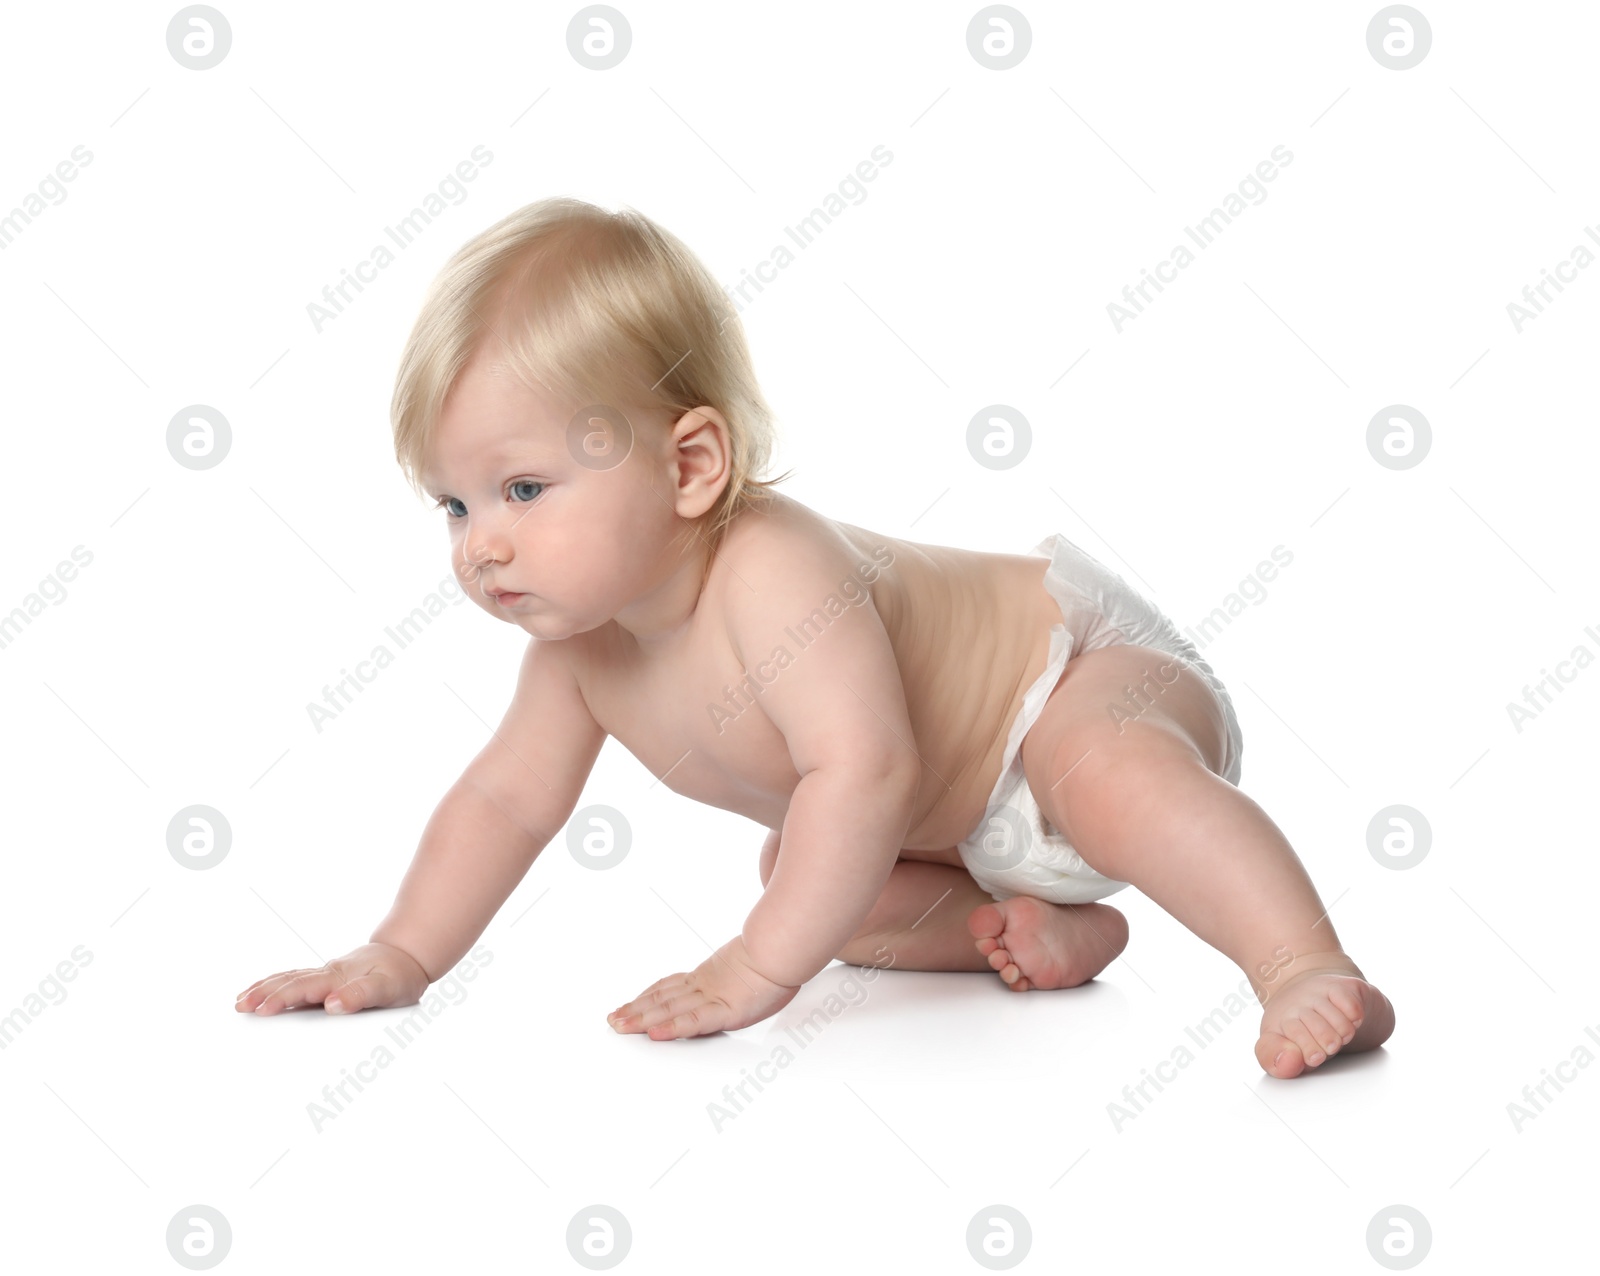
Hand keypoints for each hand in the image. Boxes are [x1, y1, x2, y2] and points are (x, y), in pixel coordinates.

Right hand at [235, 942, 430, 1015]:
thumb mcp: (388, 987)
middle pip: (289, 981)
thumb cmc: (399, 974)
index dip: (282, 998)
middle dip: (262, 993)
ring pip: (289, 978)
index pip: (304, 988)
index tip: (261, 1009)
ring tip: (241, 1000)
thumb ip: (360, 995)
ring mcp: (326, 975)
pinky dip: (278, 984)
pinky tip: (267, 990)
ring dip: (264, 988)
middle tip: (239, 1006)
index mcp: (338, 977)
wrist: (408, 955)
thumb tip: (331, 1005)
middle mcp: (328, 974)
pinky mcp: (328, 978)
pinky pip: (297, 979)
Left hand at [608, 934, 801, 1039]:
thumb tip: (733, 967)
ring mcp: (712, 998)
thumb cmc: (775, 955)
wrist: (785, 949)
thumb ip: (734, 968)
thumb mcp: (750, 963)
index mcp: (709, 975)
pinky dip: (672, 1029)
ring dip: (642, 1019)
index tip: (630, 1003)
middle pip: (662, 998)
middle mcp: (704, 986)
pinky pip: (693, 1021)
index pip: (670, 986)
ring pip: (669, 1009)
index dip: (647, 995)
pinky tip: (654, 1034)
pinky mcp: (724, 1010)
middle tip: (612, 1020)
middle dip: (635, 1010)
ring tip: (620, 1026)